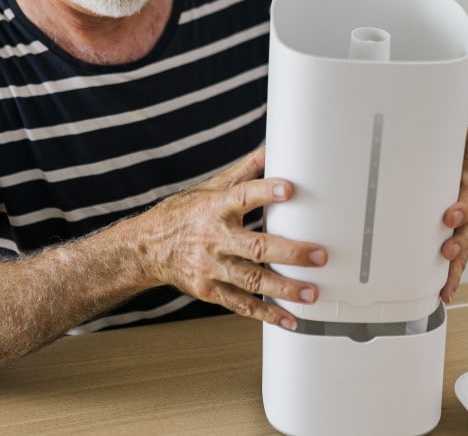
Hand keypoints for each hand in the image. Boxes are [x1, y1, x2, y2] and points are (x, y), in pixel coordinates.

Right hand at [136, 145, 326, 329]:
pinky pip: (241, 304)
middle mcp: (214, 238)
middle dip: (290, 252)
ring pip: (251, 280)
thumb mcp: (212, 187)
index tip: (289, 189)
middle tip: (319, 255)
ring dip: (284, 288)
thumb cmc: (184, 215)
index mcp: (216, 208)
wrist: (147, 248)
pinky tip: (289, 319)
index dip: (265, 192)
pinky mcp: (209, 290)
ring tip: (311, 293)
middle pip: (255, 247)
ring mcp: (211, 267)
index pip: (243, 196)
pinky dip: (266, 313)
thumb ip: (246, 171)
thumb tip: (272, 148)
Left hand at [440, 127, 467, 302]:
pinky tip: (446, 293)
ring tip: (447, 281)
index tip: (450, 216)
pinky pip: (457, 264)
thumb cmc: (455, 174)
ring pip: (463, 251)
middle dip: (458, 241)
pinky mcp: (457, 245)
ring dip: (455, 266)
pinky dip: (453, 279)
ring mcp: (465, 232)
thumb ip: (465, 150)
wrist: (455, 183)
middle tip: (446, 247)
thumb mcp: (458, 160)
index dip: (461, 209)